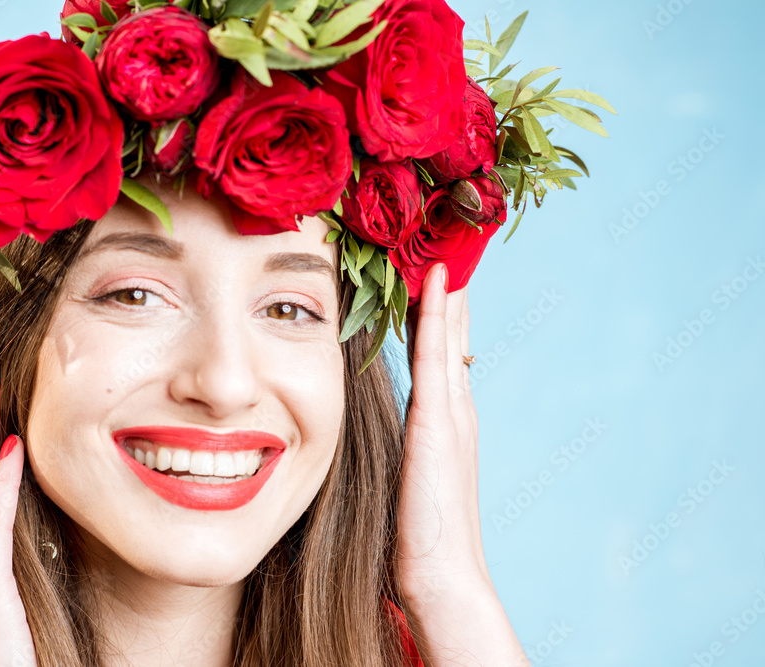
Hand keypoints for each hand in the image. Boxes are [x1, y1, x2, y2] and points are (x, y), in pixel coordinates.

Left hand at [398, 263, 487, 597]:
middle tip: (448, 235)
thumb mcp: (404, 477)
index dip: (437, 308)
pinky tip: (437, 280)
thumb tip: (374, 436)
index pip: (441, 350)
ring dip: (446, 286)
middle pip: (452, 331)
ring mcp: (452, 411)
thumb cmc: (416, 535)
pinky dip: (438, 315)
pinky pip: (437, 355)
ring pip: (449, 332)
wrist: (440, 576)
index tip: (431, 267)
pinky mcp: (438, 421)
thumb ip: (399, 448)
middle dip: (449, 286)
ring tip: (446, 237)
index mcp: (445, 419)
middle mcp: (455, 407)